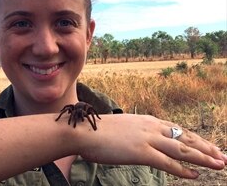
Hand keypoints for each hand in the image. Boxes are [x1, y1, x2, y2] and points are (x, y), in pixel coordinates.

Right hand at [74, 114, 225, 178]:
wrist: (84, 131)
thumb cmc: (100, 131)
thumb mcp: (123, 127)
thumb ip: (137, 132)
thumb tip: (142, 140)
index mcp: (147, 120)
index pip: (177, 129)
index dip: (195, 139)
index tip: (207, 145)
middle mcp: (151, 127)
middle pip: (185, 138)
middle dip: (206, 148)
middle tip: (222, 156)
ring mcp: (147, 139)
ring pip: (181, 149)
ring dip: (203, 158)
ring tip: (219, 165)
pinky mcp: (141, 152)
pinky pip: (167, 163)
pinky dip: (183, 170)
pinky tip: (196, 175)